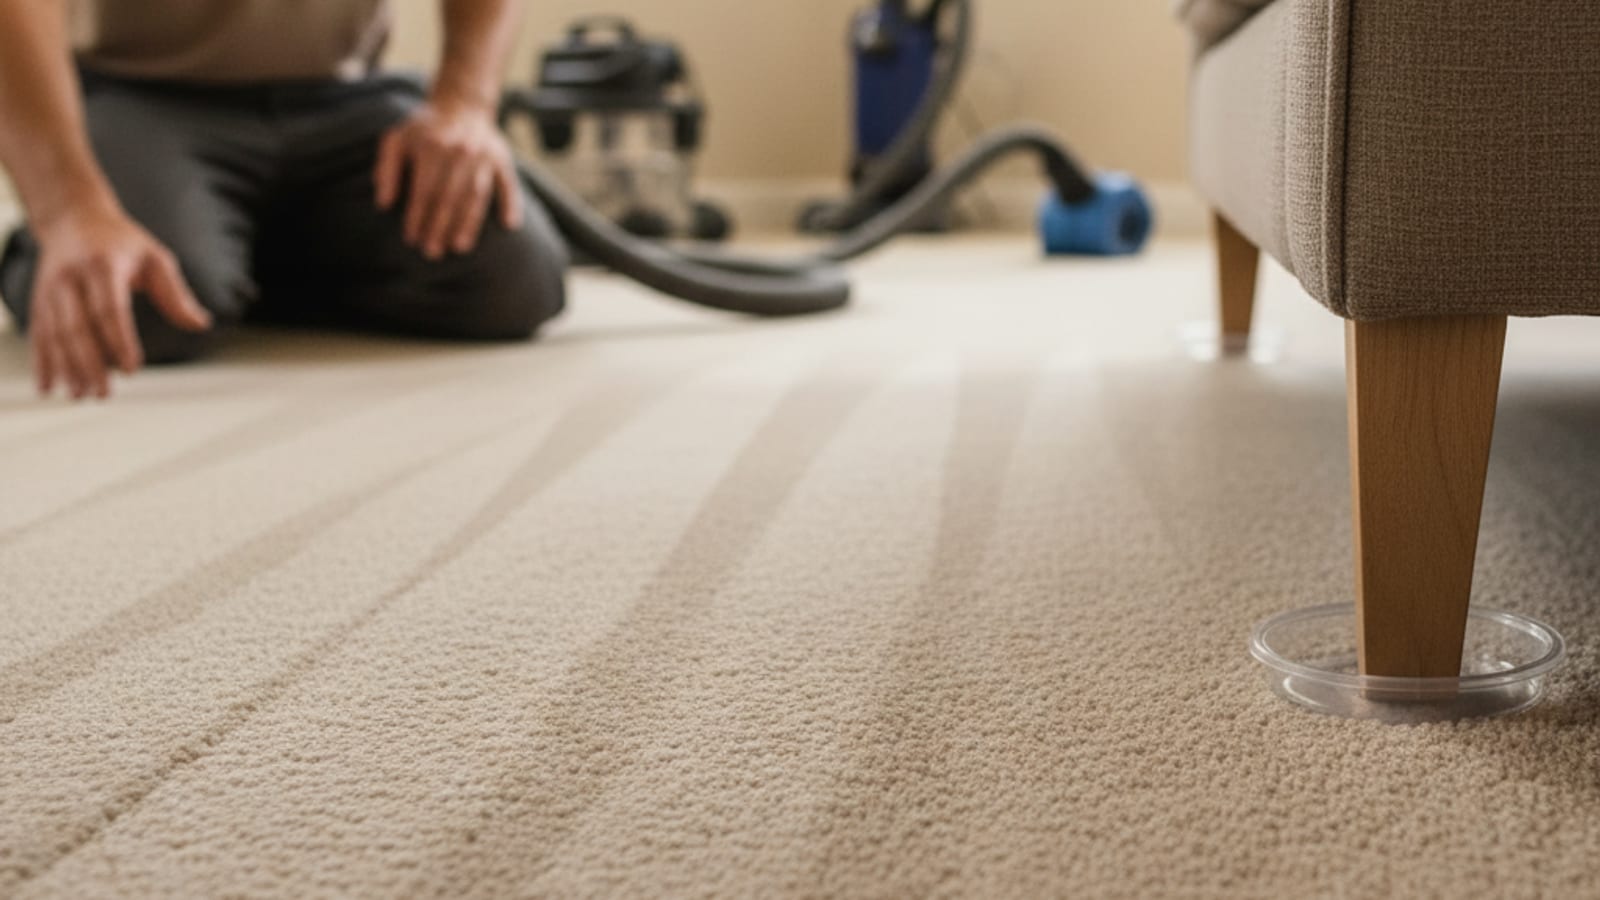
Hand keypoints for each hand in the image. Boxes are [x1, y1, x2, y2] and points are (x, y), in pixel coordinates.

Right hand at [29, 204, 210, 398]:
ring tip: (81, 396)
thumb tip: (202, 325)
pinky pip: (38, 335)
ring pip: (55, 334)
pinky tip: (49, 388)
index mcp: (103, 266)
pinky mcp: (38, 300)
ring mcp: (50, 290)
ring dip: (66, 369)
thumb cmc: (124, 242)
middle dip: (90, 363)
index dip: (120, 341)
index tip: (133, 369)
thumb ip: (175, 294)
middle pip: (77, 327)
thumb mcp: (155, 259)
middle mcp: (71, 278)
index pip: (109, 309)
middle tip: (104, 395)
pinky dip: (42, 363)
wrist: (73, 217)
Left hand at [373, 99, 523, 259]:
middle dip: (439, 227)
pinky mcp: (502, 160)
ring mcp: (484, 156)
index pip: (424, 189)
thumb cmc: (424, 130)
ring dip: (468, 223)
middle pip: (449, 196)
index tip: (411, 238)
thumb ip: (386, 169)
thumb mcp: (396, 139)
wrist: (462, 105)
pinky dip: (511, 203)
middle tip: (432, 252)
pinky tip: (509, 225)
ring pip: (476, 195)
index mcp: (432, 146)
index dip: (417, 216)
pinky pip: (508, 184)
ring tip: (458, 247)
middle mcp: (460, 151)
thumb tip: (383, 204)